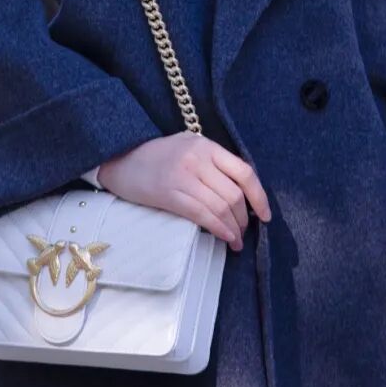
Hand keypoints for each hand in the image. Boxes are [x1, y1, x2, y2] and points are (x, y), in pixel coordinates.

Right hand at [97, 133, 271, 251]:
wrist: (120, 159)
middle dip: (244, 218)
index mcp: (206, 145)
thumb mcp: (188, 146)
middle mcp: (198, 158)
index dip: (259, 196)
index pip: (244, 171)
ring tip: (236, 241)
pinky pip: (202, 214)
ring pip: (220, 206)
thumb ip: (212, 162)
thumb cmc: (156, 156)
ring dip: (233, 228)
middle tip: (245, 232)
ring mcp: (183, 176)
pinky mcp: (169, 194)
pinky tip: (225, 238)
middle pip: (234, 194)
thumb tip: (240, 191)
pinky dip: (218, 229)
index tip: (265, 215)